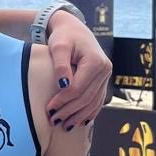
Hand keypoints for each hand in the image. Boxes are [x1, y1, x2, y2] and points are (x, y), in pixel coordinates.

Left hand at [45, 14, 111, 129]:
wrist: (74, 29)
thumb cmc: (63, 36)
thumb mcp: (58, 46)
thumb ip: (60, 65)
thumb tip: (63, 86)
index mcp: (95, 61)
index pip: (78, 88)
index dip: (63, 101)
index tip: (49, 109)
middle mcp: (105, 69)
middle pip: (86, 97)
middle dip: (69, 112)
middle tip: (53, 121)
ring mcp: (106, 76)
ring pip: (93, 102)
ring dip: (79, 116)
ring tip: (64, 126)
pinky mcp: (103, 80)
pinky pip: (98, 100)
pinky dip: (89, 112)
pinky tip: (79, 122)